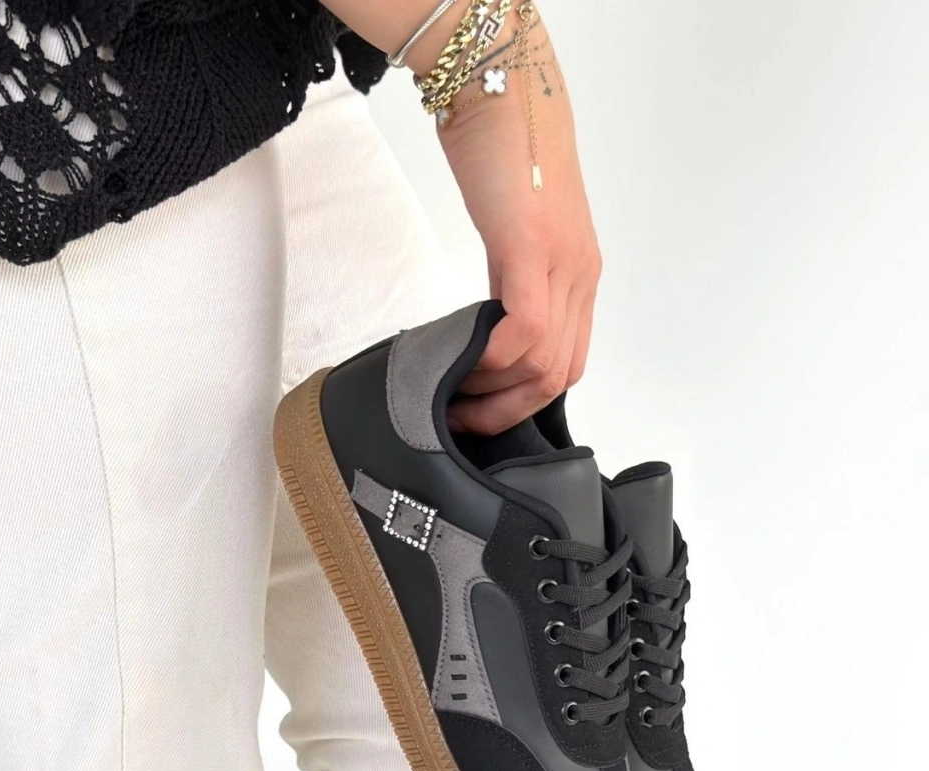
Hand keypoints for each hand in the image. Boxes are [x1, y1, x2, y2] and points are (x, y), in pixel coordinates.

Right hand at [436, 29, 600, 434]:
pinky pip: (524, 328)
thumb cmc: (505, 154)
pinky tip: (463, 359)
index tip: (479, 411)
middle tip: (462, 421)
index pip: (567, 364)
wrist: (499, 88)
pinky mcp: (531, 247)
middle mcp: (580, 277)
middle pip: (560, 377)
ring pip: (543, 364)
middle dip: (508, 413)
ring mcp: (561, 264)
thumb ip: (511, 284)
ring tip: (451, 394)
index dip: (524, 402)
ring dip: (493, 392)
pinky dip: (493, 358)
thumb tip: (488, 331)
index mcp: (578, 277)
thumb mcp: (512, 235)